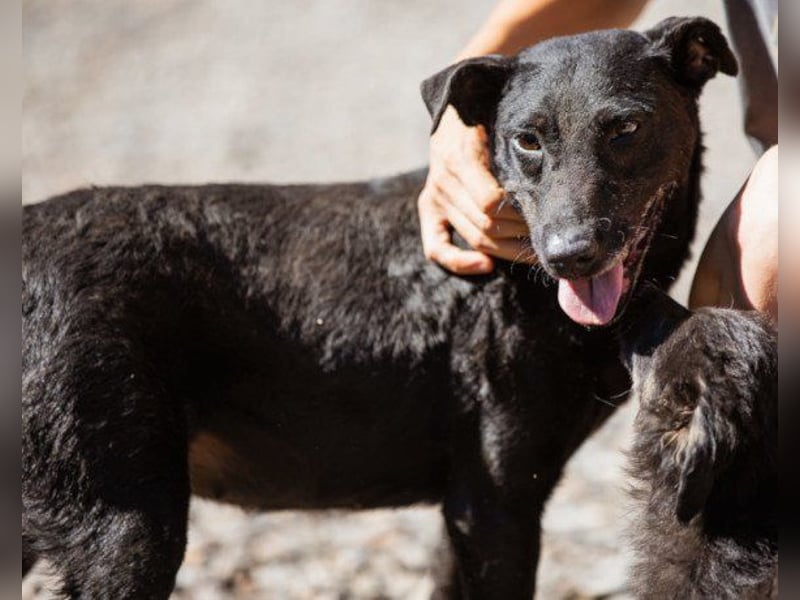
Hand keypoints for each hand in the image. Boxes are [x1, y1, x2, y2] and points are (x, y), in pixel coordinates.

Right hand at [417, 107, 533, 274]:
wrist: (454, 109)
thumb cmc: (486, 113)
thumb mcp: (501, 122)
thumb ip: (517, 149)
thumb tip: (549, 175)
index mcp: (461, 158)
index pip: (491, 203)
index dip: (521, 216)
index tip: (546, 217)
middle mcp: (444, 181)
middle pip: (486, 225)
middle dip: (521, 236)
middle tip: (550, 240)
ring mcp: (435, 197)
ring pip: (474, 238)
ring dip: (507, 250)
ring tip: (535, 252)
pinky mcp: (429, 208)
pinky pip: (436, 248)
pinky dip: (459, 262)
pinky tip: (485, 266)